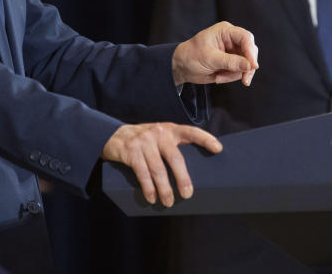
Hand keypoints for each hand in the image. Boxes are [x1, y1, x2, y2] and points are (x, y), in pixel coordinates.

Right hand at [102, 123, 221, 206]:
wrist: (113, 136)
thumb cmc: (144, 141)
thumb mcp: (159, 136)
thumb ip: (172, 146)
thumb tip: (191, 171)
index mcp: (170, 129)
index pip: (191, 131)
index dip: (205, 139)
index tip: (218, 149)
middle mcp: (159, 133)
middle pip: (175, 157)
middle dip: (182, 178)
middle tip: (188, 194)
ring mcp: (144, 142)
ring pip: (158, 169)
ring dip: (164, 188)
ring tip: (168, 202)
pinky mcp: (131, 151)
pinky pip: (142, 173)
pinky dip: (148, 188)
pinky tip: (152, 197)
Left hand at [172, 21, 257, 86]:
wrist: (182, 67)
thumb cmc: (191, 56)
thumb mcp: (210, 59)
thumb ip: (230, 62)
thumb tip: (249, 66)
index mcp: (225, 31)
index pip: (245, 38)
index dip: (251, 52)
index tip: (253, 66)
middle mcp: (232, 39)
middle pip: (250, 51)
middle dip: (247, 67)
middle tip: (244, 80)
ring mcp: (233, 51)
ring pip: (247, 63)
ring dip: (236, 74)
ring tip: (219, 78)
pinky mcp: (232, 62)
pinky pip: (240, 71)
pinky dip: (232, 77)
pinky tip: (219, 78)